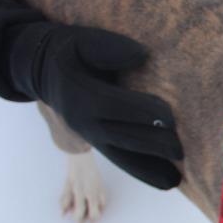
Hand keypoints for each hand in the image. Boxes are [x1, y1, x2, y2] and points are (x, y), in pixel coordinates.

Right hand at [14, 24, 183, 188]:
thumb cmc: (71, 52)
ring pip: (122, 157)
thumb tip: (143, 55)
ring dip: (149, 168)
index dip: (147, 113)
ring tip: (174, 181)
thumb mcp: (84, 41)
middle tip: (181, 151)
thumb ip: (111, 48)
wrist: (41, 70)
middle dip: (154, 145)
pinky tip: (165, 181)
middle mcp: (86, 121)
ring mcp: (90, 135)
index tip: (172, 117)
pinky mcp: (96, 142)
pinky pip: (121, 160)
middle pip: (125, 137)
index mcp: (84, 95)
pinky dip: (142, 171)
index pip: (120, 107)